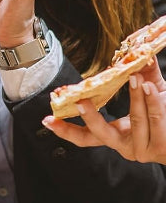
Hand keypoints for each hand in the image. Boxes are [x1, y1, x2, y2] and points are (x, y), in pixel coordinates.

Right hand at [43, 59, 165, 163]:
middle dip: (90, 116)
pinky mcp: (158, 148)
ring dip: (135, 98)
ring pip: (134, 119)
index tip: (47, 120)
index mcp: (116, 135)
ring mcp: (141, 149)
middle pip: (98, 135)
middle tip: (80, 102)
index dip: (65, 130)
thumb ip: (144, 75)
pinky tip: (148, 87)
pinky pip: (152, 119)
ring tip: (135, 79)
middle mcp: (124, 146)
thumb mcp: (153, 93)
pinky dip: (150, 101)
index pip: (85, 138)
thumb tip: (138, 53)